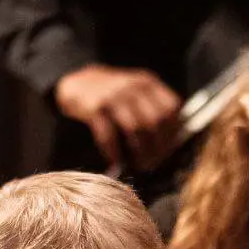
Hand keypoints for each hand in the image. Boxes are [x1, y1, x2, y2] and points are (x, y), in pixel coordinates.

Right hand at [53, 64, 182, 172]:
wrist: (77, 83)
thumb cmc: (111, 96)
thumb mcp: (135, 92)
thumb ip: (152, 109)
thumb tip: (169, 143)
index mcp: (147, 82)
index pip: (171, 108)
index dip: (172, 133)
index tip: (167, 151)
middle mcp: (132, 86)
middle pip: (155, 121)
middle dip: (157, 147)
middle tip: (153, 164)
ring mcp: (113, 95)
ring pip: (136, 128)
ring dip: (139, 152)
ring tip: (139, 166)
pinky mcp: (94, 108)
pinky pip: (109, 135)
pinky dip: (114, 152)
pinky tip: (115, 161)